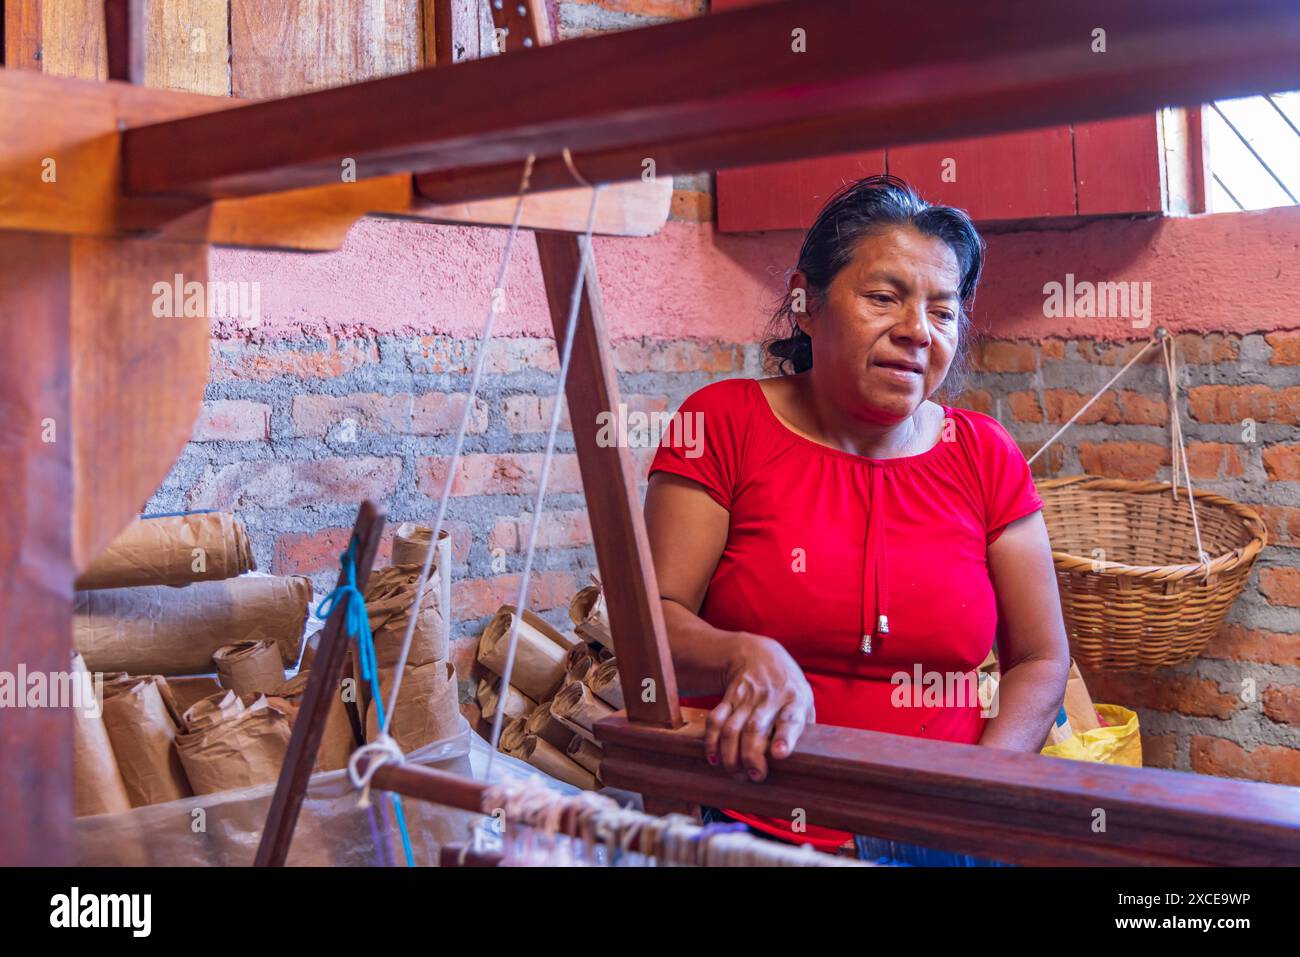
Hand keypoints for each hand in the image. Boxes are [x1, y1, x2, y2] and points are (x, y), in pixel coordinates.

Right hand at [705, 633, 815, 782]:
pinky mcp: (728, 699)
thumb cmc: (787, 684)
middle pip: (754, 729)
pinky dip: (712, 742)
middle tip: (755, 776)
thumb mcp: (804, 697)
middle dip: (751, 756)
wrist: (756, 653)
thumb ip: (805, 724)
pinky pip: (715, 721)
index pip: (790, 719)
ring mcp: (745, 697)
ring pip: (731, 728)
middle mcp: (769, 698)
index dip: (784, 738)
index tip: (780, 754)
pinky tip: (715, 758)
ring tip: (736, 773)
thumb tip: (809, 758)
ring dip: (731, 755)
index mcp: (794, 699)